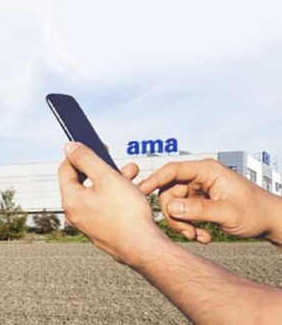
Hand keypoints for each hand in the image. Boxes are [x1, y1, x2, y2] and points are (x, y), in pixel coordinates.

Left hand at [59, 142, 165, 265]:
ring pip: (97, 193)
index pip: (66, 168)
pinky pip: (104, 206)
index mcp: (70, 199)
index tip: (97, 146)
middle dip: (103, 167)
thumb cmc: (126, 213)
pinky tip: (133, 191)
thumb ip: (86, 159)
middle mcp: (75, 213)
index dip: (80, 153)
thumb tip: (69, 147)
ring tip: (133, 173)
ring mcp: (88, 223)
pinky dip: (115, 195)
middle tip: (119, 161)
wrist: (144, 248)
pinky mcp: (101, 230)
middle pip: (84, 181)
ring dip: (113, 179)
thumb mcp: (106, 177)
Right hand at [139, 159, 281, 246]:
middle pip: (169, 192)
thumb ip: (197, 210)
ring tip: (199, 237)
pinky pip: (183, 213)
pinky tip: (203, 236)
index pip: (172, 171)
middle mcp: (199, 177)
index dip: (154, 180)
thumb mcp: (227, 212)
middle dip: (175, 215)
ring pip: (174, 205)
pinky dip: (189, 226)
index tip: (139, 192)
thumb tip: (170, 209)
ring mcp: (198, 190)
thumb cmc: (255, 211)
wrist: (270, 221)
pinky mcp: (199, 201)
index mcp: (206, 171)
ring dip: (183, 224)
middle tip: (188, 234)